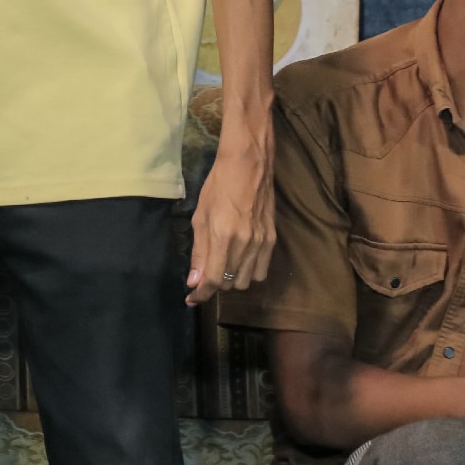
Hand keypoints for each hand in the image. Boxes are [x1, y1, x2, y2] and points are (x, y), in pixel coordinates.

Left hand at [187, 115, 275, 304]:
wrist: (249, 165)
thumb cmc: (218, 186)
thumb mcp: (200, 216)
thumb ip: (198, 251)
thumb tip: (194, 281)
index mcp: (223, 236)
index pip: (212, 280)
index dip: (200, 294)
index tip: (191, 299)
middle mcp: (245, 243)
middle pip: (229, 284)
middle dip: (214, 284)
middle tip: (205, 273)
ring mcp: (262, 243)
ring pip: (247, 281)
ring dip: (231, 280)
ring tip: (222, 266)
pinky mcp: (273, 240)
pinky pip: (262, 270)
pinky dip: (249, 272)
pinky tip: (239, 261)